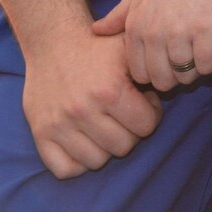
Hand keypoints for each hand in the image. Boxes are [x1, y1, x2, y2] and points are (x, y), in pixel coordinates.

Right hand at [20, 28, 160, 178]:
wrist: (53, 43)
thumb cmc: (98, 47)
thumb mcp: (129, 47)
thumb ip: (153, 65)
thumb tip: (172, 83)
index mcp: (109, 90)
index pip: (146, 126)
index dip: (151, 114)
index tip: (144, 101)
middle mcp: (82, 110)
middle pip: (123, 147)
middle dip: (131, 131)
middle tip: (125, 114)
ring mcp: (59, 125)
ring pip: (97, 161)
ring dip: (106, 147)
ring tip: (106, 126)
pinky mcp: (40, 133)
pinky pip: (65, 168)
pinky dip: (78, 162)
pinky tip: (86, 142)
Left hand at [93, 0, 211, 91]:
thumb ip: (120, 14)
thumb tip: (95, 31)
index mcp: (136, 26)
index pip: (139, 73)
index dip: (157, 72)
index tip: (172, 60)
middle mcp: (154, 33)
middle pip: (163, 80)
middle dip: (178, 74)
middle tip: (192, 55)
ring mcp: (181, 32)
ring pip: (188, 75)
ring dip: (201, 66)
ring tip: (209, 45)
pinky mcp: (209, 29)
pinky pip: (211, 64)